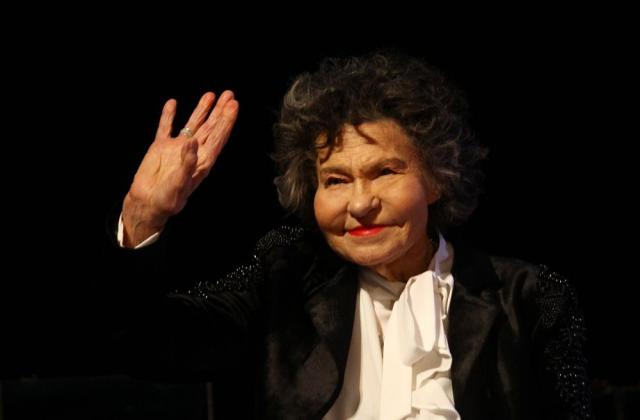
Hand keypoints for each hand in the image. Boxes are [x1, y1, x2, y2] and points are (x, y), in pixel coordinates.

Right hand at [122, 91, 238, 246]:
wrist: (147, 203)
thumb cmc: (167, 200)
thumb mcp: (179, 184)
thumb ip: (187, 163)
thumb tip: (192, 141)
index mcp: (202, 161)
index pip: (218, 138)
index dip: (227, 122)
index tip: (234, 106)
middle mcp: (193, 152)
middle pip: (210, 128)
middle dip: (220, 112)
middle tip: (229, 95)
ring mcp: (176, 148)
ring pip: (192, 124)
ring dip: (201, 110)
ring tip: (210, 94)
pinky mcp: (160, 147)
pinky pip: (165, 127)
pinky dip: (169, 116)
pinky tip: (173, 103)